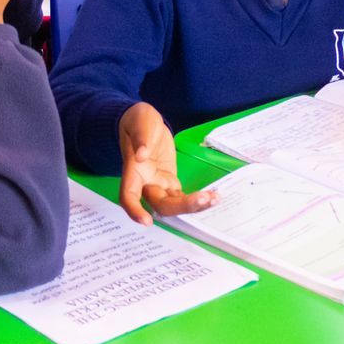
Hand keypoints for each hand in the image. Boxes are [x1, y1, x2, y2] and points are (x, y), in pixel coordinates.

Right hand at [117, 102, 216, 224]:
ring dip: (194, 206)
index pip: (128, 196)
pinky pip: (183, 197)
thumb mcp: (140, 122)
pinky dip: (198, 199)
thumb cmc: (138, 121)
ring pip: (174, 205)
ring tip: (215, 198)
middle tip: (205, 198)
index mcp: (133, 170)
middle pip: (160, 205)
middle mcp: (145, 183)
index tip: (146, 222)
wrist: (144, 122)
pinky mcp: (171, 183)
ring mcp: (159, 185)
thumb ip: (141, 138)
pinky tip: (214, 196)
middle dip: (182, 206)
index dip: (135, 211)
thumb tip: (142, 154)